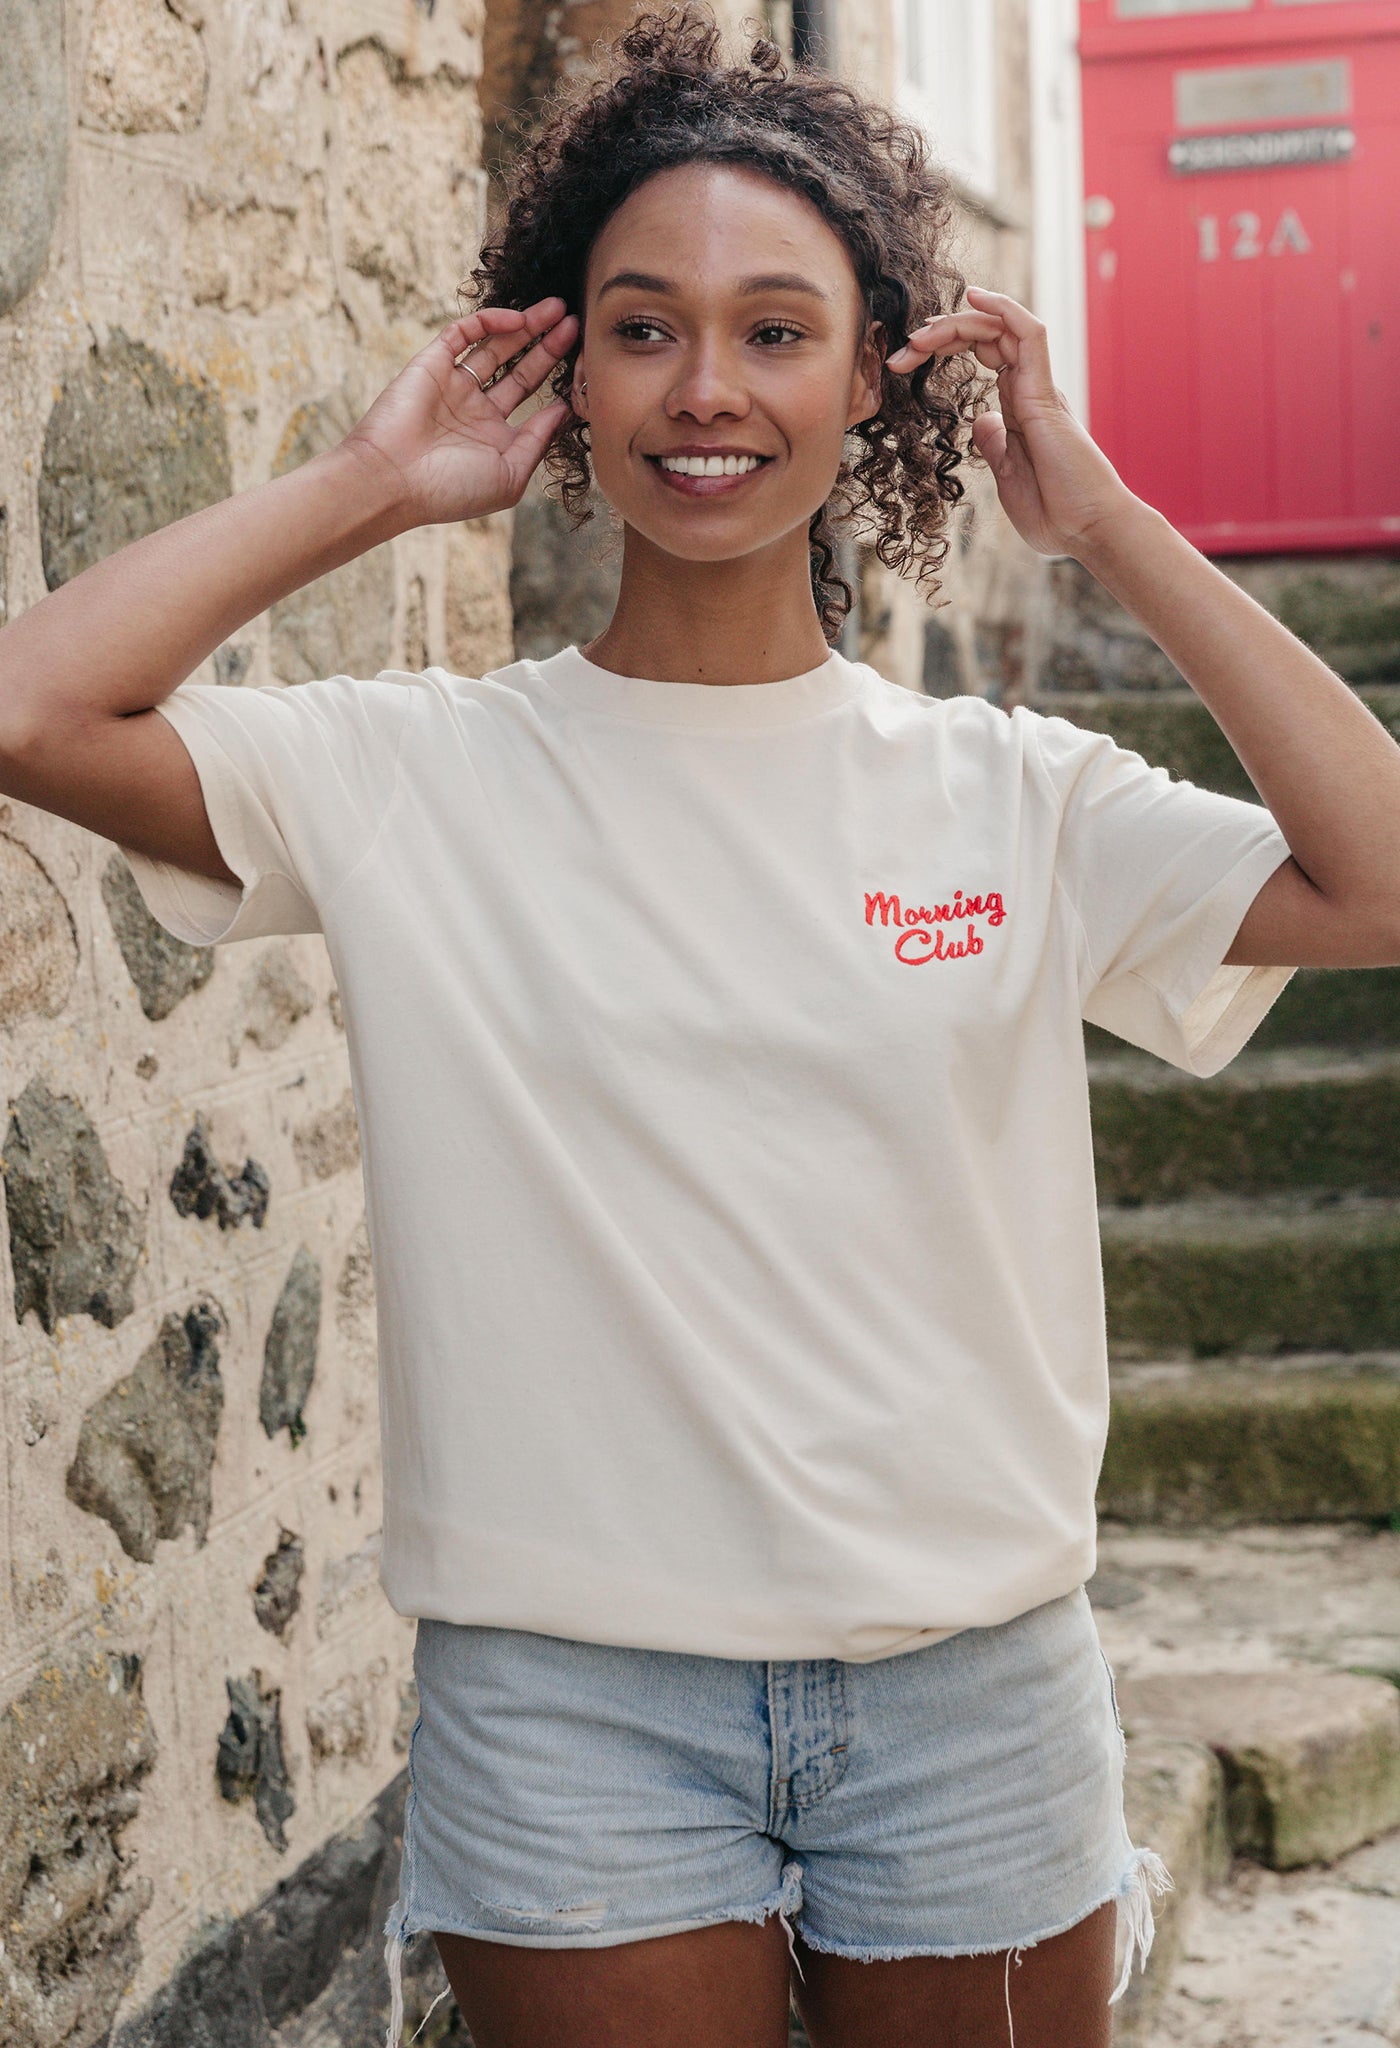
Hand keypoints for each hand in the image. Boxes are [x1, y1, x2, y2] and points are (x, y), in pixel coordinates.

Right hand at [339, 297, 577, 529]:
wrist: (393, 482)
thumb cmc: (451, 489)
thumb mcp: (510, 474)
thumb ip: (539, 440)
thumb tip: (564, 409)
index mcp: (492, 436)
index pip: (532, 399)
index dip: (558, 380)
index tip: (586, 364)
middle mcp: (474, 408)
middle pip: (519, 367)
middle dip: (547, 344)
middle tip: (576, 322)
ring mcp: (453, 383)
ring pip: (495, 345)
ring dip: (526, 326)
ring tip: (557, 310)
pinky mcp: (431, 363)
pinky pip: (463, 333)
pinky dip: (490, 321)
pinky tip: (518, 319)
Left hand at [886, 286, 1137, 557]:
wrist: (1087, 531)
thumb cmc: (1054, 513)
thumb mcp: (1007, 476)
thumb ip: (995, 446)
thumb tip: (980, 422)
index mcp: (1018, 408)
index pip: (983, 355)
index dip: (944, 346)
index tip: (904, 360)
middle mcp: (1030, 390)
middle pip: (985, 337)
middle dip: (940, 333)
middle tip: (900, 351)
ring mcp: (1039, 388)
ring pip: (1002, 329)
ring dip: (957, 323)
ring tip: (920, 333)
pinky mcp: (1045, 394)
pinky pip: (1030, 334)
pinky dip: (1004, 309)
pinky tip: (976, 297)